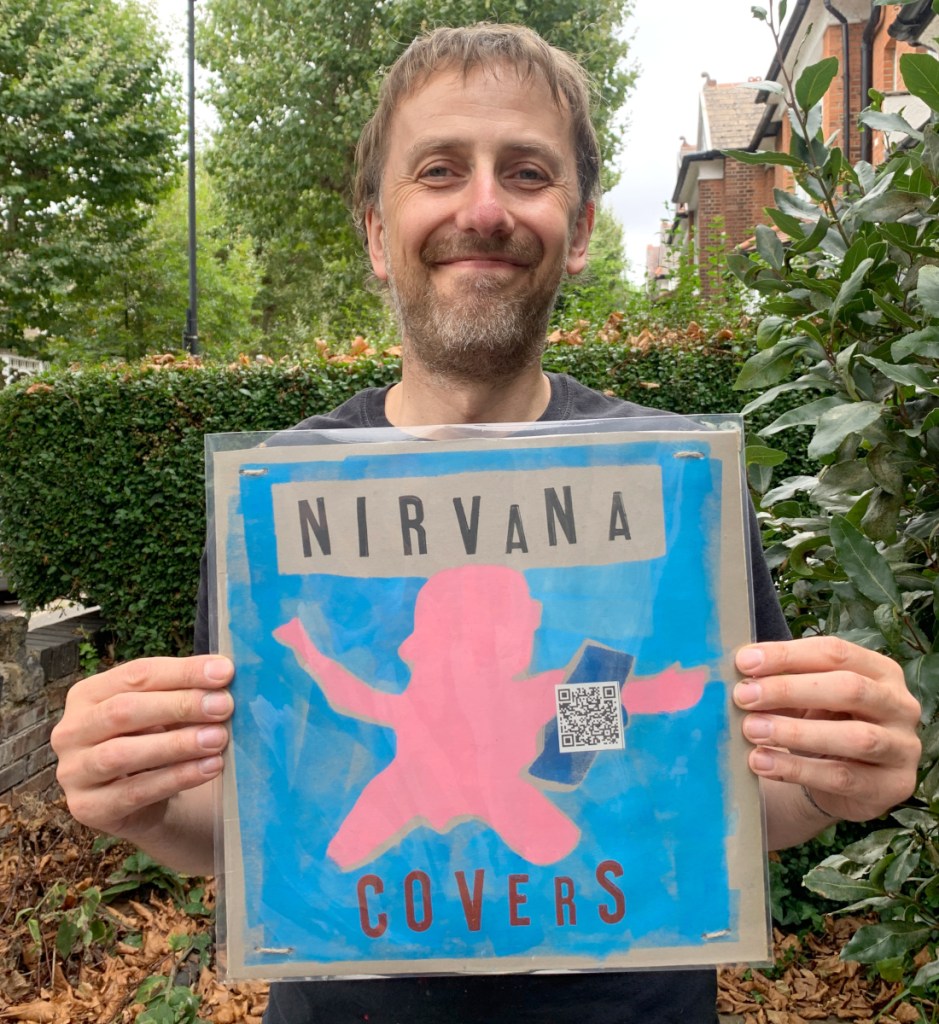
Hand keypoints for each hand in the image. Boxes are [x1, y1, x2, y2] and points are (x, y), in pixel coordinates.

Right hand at [51, 656, 233, 855]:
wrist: (147, 803)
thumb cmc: (155, 741)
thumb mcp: (165, 713)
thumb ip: (185, 692)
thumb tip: (222, 673)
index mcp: (88, 694)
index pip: (136, 675)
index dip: (182, 672)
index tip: (224, 672)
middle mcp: (72, 731)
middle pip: (124, 710)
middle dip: (180, 705)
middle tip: (224, 706)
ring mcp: (73, 772)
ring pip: (122, 753)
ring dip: (177, 744)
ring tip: (219, 738)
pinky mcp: (88, 808)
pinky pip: (134, 792)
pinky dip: (177, 778)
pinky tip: (211, 767)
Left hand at [733, 637, 920, 826]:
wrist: (843, 782)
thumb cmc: (823, 723)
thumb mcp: (807, 697)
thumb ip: (782, 681)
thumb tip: (740, 669)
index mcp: (880, 670)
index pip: (835, 653)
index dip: (787, 655)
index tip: (744, 662)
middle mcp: (899, 705)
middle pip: (849, 689)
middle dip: (790, 690)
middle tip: (743, 696)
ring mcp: (902, 747)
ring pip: (855, 737)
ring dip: (795, 732)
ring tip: (751, 730)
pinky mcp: (893, 786)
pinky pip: (842, 777)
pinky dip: (797, 769)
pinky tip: (762, 761)